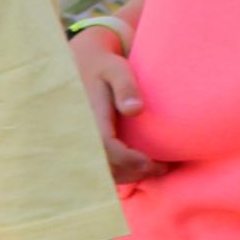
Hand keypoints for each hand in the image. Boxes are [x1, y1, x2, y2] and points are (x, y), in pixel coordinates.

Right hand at [74, 27, 160, 183]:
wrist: (80, 64)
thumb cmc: (104, 67)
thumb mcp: (116, 69)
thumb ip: (126, 86)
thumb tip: (135, 110)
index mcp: (87, 116)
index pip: (106, 147)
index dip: (130, 160)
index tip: (153, 162)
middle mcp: (79, 131)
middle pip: (104, 165)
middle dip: (134, 171)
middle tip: (163, 167)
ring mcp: (77, 139)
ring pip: (99, 170)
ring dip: (127, 174)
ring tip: (154, 168)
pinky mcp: (80, 143)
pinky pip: (96, 166)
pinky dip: (118, 172)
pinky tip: (137, 166)